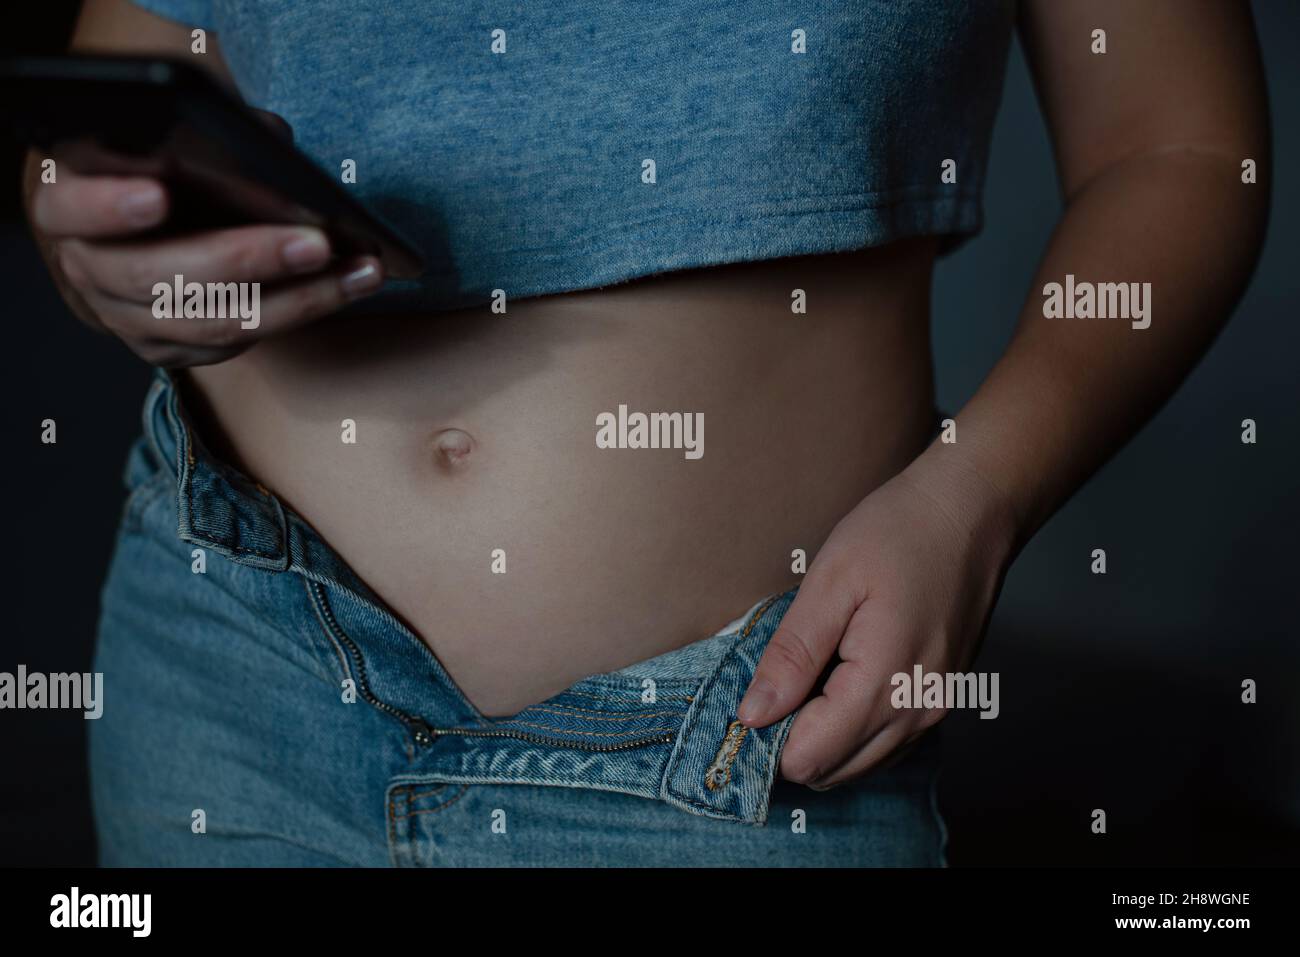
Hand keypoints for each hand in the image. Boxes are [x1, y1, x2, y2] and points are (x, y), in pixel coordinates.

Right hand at [26, 110, 383, 366]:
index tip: (157, 194)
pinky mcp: (166, 350)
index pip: (72, 206)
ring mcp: (125, 318)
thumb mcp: (157, 140)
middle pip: (160, 276)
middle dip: (247, 259)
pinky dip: (297, 315)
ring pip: (211, 322)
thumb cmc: (149, 169)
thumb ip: (201, 138)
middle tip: (315, 242)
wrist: (120, 234)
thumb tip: (272, 145)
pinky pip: (235, 344)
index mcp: (66, 204)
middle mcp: (87, 268)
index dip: (109, 205)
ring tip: (359, 272)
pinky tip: (344, 288)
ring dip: (297, 299)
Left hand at [737, 449, 1017, 788]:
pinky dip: (853, 728)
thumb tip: (754, 714)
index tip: (754, 696)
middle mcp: (917, 712)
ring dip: (823, 736)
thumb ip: (792, 655)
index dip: (769, 736)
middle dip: (793, 740)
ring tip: (808, 676)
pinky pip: (886, 742)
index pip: (810, 758)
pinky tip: (839, 680)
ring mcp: (935, 710)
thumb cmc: (899, 532)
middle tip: (777, 682)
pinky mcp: (942, 699)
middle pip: (833, 771)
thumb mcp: (830, 581)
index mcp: (884, 683)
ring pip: (860, 764)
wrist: (971, 511)